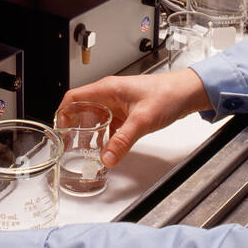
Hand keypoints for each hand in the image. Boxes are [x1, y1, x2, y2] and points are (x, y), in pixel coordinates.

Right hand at [58, 69, 211, 167]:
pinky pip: (109, 124)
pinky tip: (106, 148)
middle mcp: (110, 95)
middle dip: (75, 128)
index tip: (60, 130)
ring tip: (86, 151)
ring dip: (90, 134)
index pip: (74, 97)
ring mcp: (118, 103)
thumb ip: (122, 141)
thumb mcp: (142, 120)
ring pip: (95, 118)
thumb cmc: (168, 94)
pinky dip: (104, 136)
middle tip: (70, 146)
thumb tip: (106, 157)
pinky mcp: (127, 112)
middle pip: (82, 110)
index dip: (63, 114)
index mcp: (107, 89)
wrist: (187, 93)